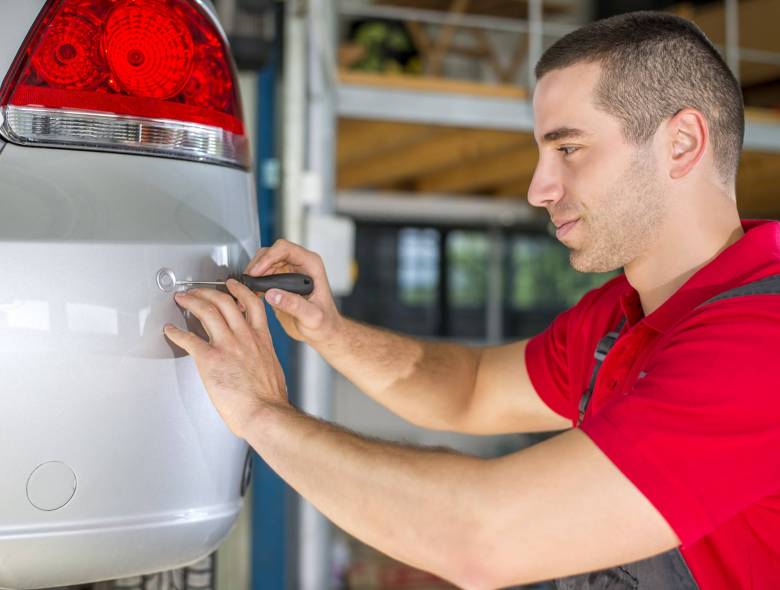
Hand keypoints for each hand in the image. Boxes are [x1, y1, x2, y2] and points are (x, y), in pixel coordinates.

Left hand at [162, 279, 287, 438]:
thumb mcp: (273, 367)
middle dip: (208, 291)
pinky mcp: (210, 359)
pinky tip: (170, 330)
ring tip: (183, 299)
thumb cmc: (270, 398)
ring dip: (191, 301)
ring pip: (207, 311)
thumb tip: (256, 359)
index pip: (251, 304)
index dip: (239, 290)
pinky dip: (176, 332)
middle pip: (225, 301)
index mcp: (261, 339)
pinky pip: (188, 339)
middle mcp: (244, 337)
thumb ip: (262, 356)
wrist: (265, 412)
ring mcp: (227, 346)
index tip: (232, 286)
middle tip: (198, 291)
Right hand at [244, 239, 343, 344]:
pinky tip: (250, 294)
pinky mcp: (280, 280)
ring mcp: (289, 271)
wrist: (323, 331)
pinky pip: (262, 273)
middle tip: (248, 283)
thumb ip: (294, 305)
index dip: (268, 258)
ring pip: (264, 261)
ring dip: (253, 274)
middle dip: (257, 266)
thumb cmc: (324, 323)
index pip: (286, 249)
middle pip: (271, 252)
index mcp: (311, 265)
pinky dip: (254, 281)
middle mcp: (300, 264)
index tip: (256, 272)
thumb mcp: (312, 317)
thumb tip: (272, 294)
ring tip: (248, 290)